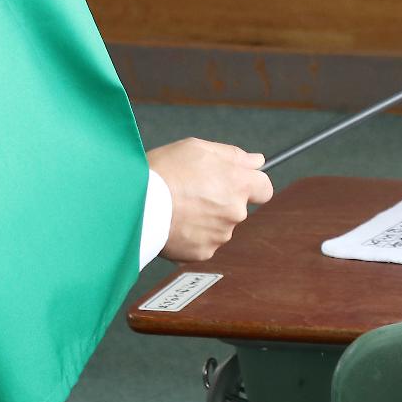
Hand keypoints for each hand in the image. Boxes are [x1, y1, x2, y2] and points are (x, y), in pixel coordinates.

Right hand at [147, 138, 269, 261]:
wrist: (136, 204)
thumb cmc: (164, 172)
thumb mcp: (197, 148)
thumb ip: (233, 155)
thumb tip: (257, 161)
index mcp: (238, 184)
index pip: (264, 188)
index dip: (251, 184)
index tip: (237, 183)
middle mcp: (235, 212)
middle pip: (237, 207)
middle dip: (221, 201)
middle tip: (192, 192)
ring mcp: (219, 235)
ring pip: (219, 226)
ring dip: (206, 219)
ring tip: (178, 207)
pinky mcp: (202, 252)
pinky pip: (203, 243)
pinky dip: (192, 235)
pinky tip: (174, 223)